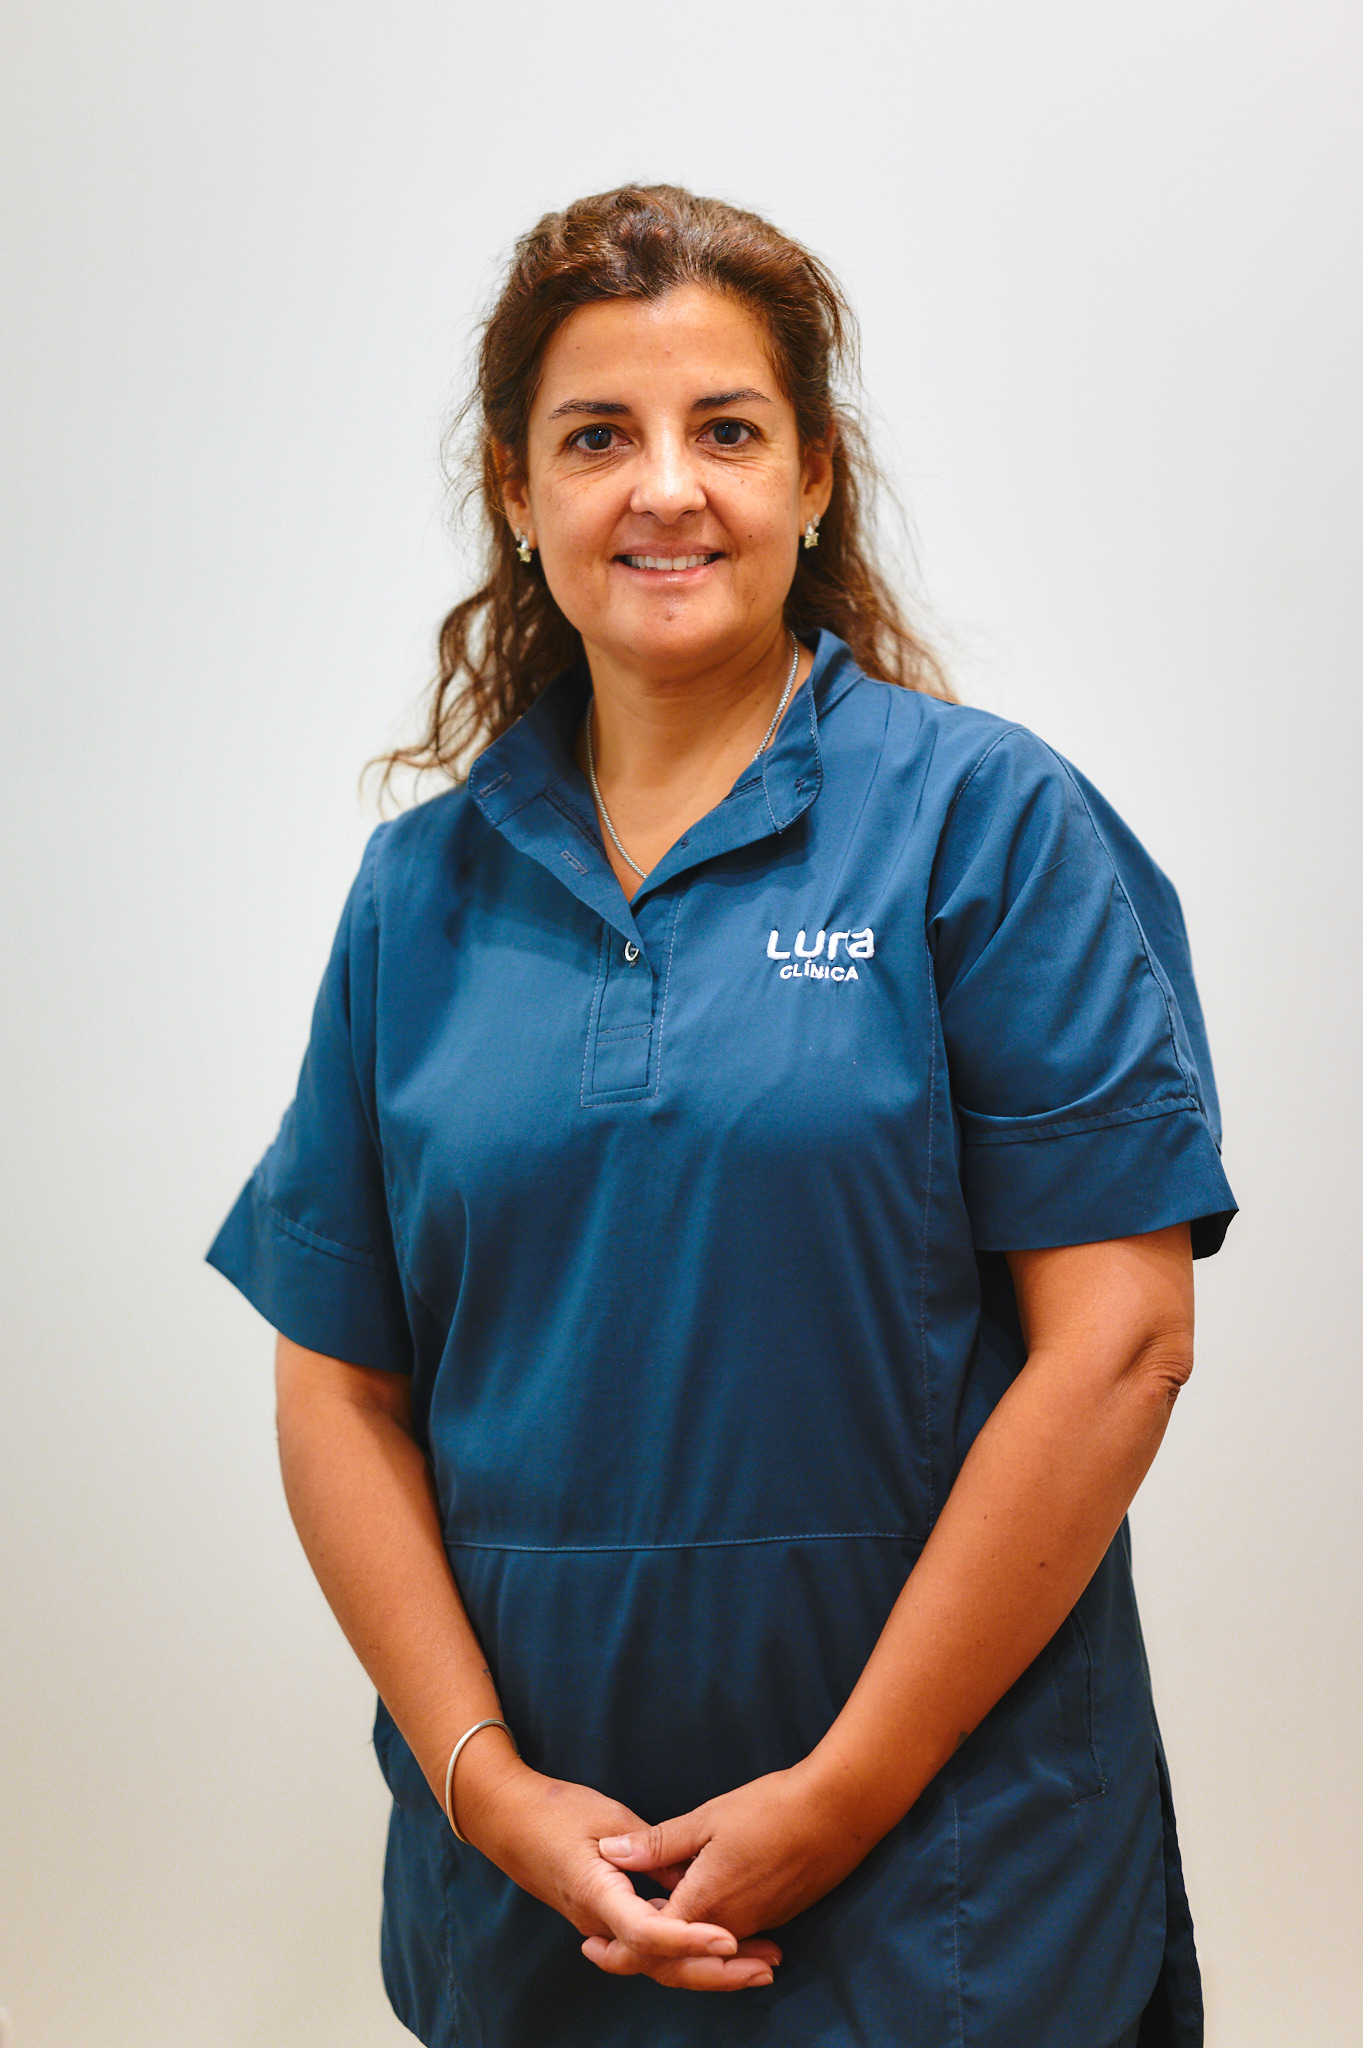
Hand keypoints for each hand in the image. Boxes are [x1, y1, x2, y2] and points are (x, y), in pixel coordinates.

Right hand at [456, 1746, 780, 1991]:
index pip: (647, 1932)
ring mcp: (604, 1925)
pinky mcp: (610, 1917)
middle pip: (660, 1964)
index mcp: (596, 1894)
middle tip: (764, 1969)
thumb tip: (689, 1877)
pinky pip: (652, 1943)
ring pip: (659, 1961)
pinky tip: (721, 1944)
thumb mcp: (607, 1818)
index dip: (689, 1938)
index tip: (729, 1939)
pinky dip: (687, 1946)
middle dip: (713, 1972)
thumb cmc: (553, 1810)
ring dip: (708, 1965)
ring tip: (759, 1963)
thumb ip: (651, 1848)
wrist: (506, 1818)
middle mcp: (600, 1923)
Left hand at [587, 1761, 865, 1977]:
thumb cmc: (770, 1809)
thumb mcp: (706, 1818)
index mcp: (704, 1904)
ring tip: (641, 1927)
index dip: (618, 1951)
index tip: (590, 1946)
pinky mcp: (774, 1916)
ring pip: (701, 1949)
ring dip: (671, 1943)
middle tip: (602, 1948)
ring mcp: (755, 1925)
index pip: (650, 1945)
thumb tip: (609, 1852)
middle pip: (674, 1958)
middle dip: (638, 1956)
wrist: (838, 1813)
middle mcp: (728, 1927)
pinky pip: (727, 1938)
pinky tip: (688, 1912)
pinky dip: (700, 1935)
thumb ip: (657, 1843)